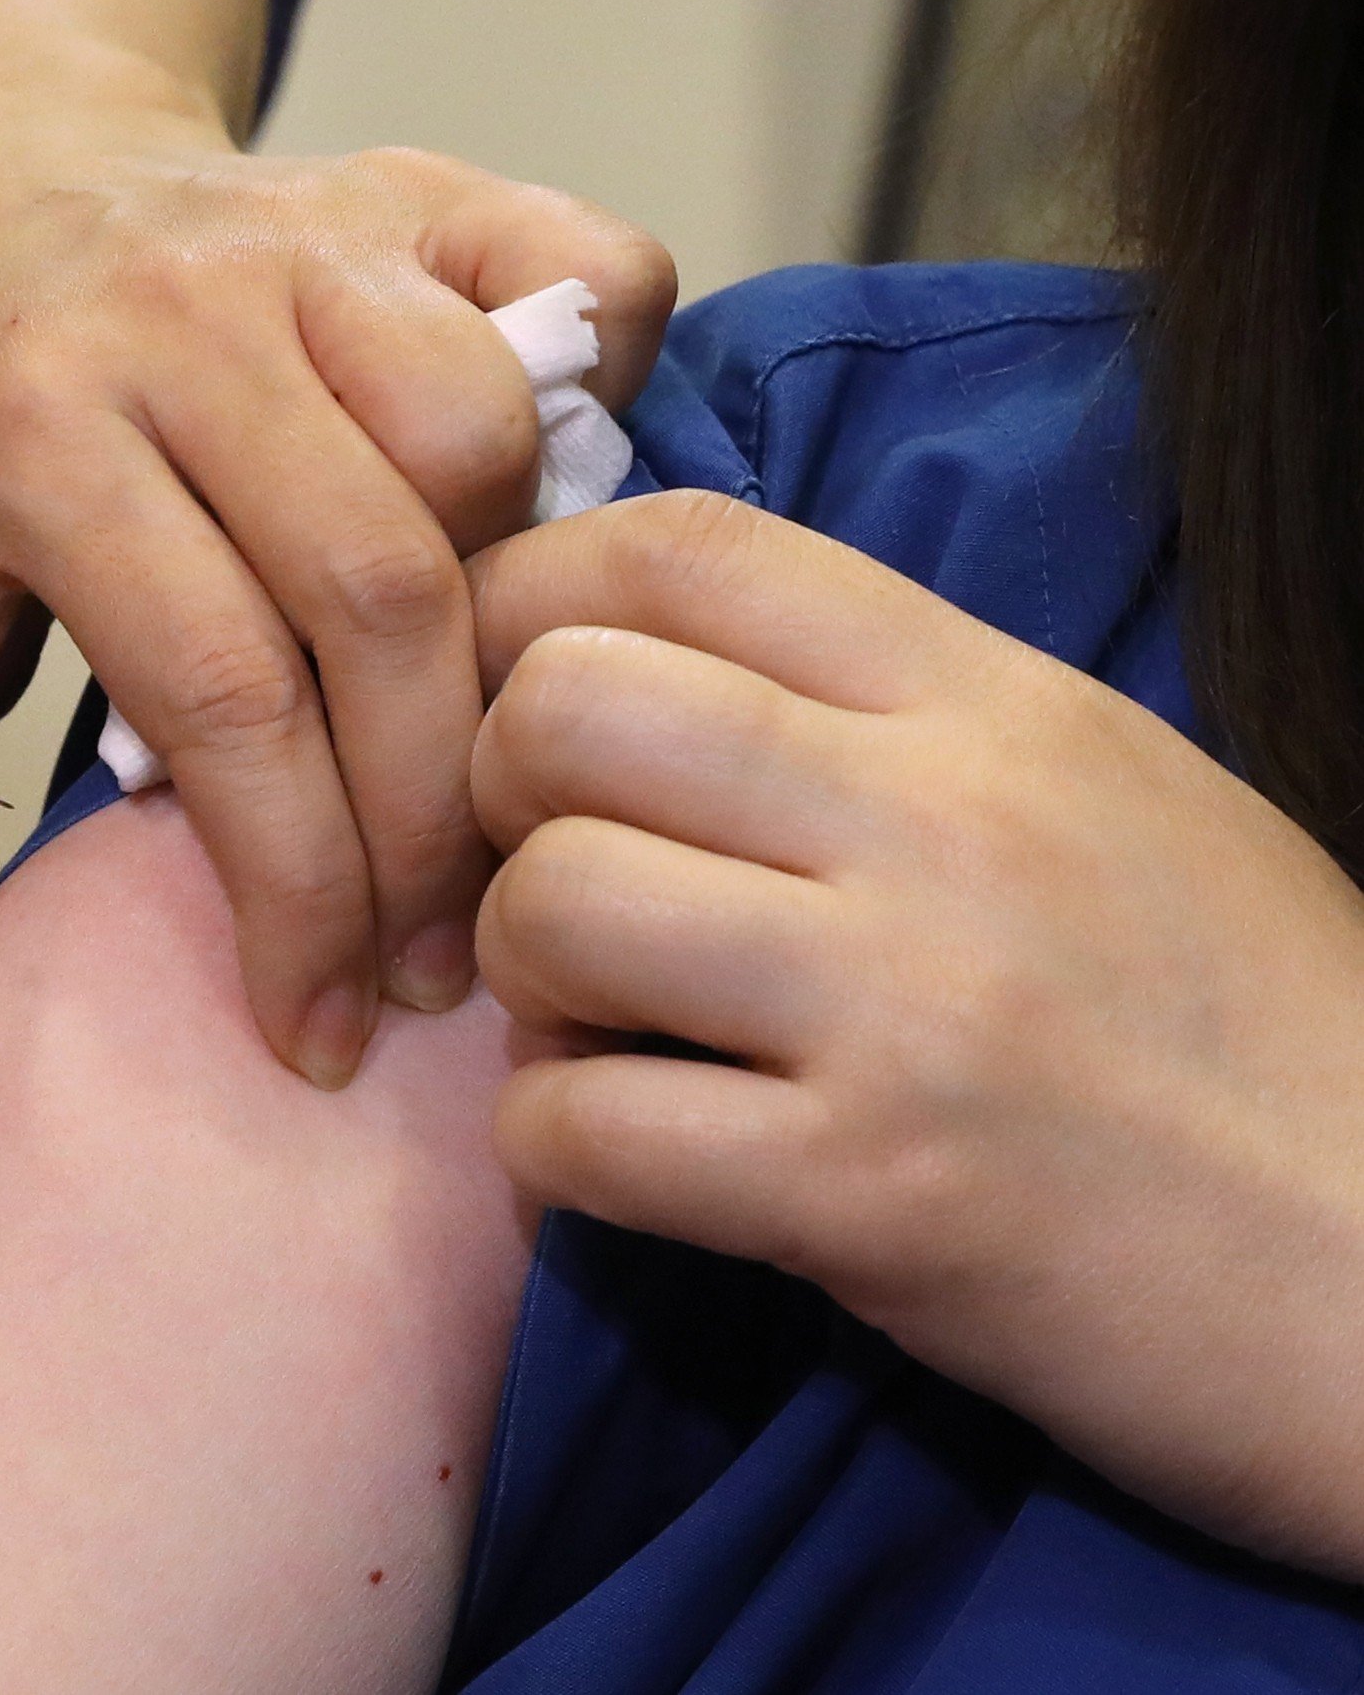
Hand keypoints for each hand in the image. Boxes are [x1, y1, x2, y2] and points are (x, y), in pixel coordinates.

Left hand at [0, 57, 670, 1088]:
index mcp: (34, 427)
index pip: (224, 693)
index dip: (294, 894)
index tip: (319, 1033)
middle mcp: (188, 309)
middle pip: (383, 600)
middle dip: (428, 824)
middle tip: (433, 965)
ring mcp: (321, 231)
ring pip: (489, 455)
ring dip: (509, 633)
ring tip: (464, 765)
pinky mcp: (425, 187)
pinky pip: (593, 284)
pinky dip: (607, 402)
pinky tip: (541, 528)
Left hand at [467, 490, 1363, 1577]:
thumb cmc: (1246, 1036)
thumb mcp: (1107, 796)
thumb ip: (893, 716)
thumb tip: (653, 668)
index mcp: (997, 702)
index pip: (685, 546)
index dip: (533, 594)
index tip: (510, 687)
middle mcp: (943, 820)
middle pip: (564, 704)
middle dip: (494, 796)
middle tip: (549, 883)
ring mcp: (905, 1007)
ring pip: (550, 900)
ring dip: (520, 980)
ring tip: (596, 1029)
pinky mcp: (868, 1195)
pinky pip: (578, 1126)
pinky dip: (551, 1147)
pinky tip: (620, 1157)